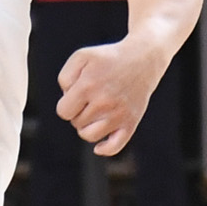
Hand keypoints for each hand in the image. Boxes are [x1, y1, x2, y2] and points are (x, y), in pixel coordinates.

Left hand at [55, 40, 160, 155]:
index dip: (67, 104)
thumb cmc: (109, 58)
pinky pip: (114, 147)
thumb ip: (65, 77)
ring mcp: (119, 114)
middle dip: (78, 112)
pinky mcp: (131, 122)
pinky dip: (104, 149)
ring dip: (87, 127)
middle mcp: (104, 102)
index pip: (63, 111)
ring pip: (90, 136)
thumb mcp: (81, 56)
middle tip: (91, 98)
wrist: (143, 58)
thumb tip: (66, 101)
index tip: (76, 95)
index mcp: (88, 86)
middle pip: (76, 123)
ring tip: (95, 113)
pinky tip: (99, 146)